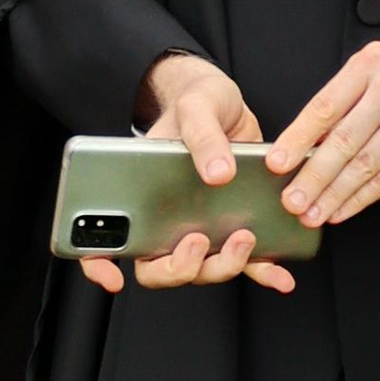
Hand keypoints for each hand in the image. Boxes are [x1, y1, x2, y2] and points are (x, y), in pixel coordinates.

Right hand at [77, 52, 297, 297]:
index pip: (104, 240)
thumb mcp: (196, 108)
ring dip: (224, 267)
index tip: (115, 277)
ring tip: (246, 239)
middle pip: (158, 268)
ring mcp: (200, 227)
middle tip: (199, 241)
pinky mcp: (234, 228)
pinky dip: (263, 272)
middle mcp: (164, 220)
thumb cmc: (197, 103)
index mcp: (137, 195)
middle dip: (179, 268)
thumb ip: (202, 136)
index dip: (99, 264)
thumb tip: (218, 174)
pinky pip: (247, 262)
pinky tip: (281, 276)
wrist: (229, 103)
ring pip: (203, 270)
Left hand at [267, 44, 379, 228]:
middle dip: (310, 175)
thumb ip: (354, 100)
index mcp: (373, 64)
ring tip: (311, 213)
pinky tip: (342, 212)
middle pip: (340, 139)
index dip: (297, 138)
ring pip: (360, 163)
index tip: (276, 162)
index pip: (325, 104)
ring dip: (331, 194)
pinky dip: (359, 199)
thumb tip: (308, 143)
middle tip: (289, 199)